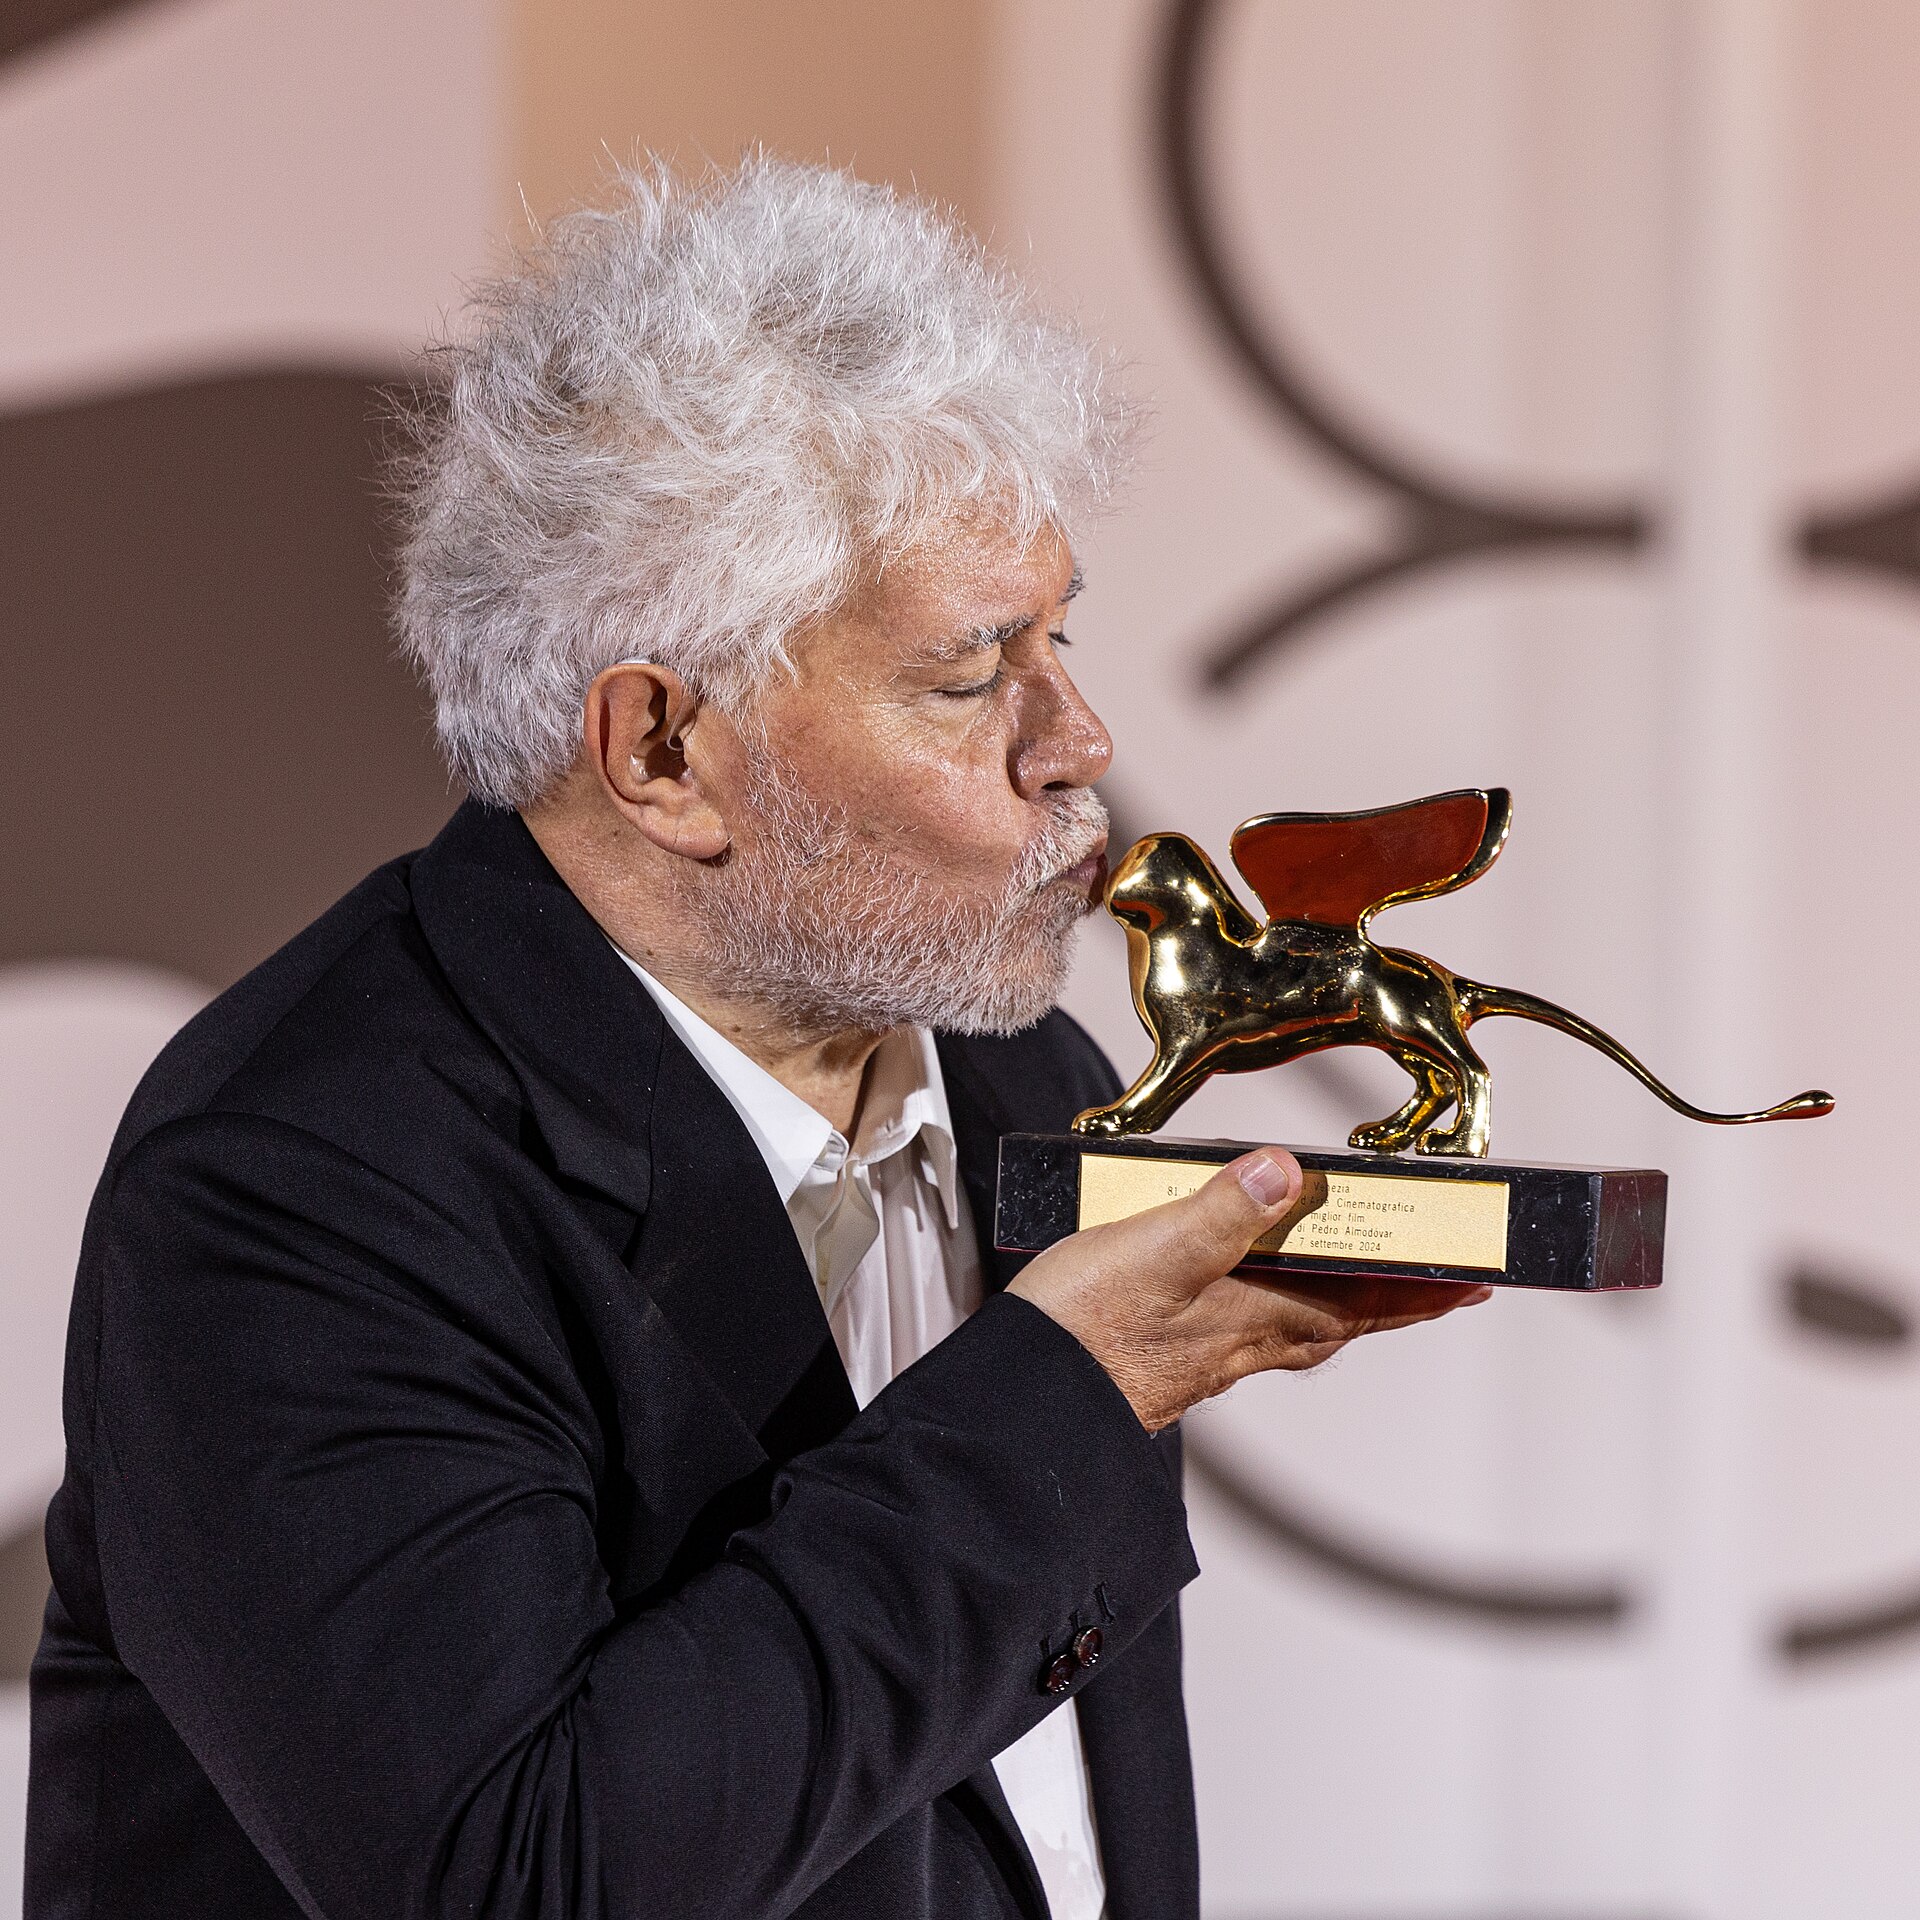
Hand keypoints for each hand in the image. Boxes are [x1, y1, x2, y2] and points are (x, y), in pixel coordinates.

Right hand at [1008, 1148, 1490, 1431]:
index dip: (1426, 1289)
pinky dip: (1268, 1298)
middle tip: (1432, 1274)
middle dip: (1391, 1295)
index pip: (1368, 1302)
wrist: (1019, 1405)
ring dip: (1335, 1297)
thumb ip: (1225, 1212)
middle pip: (1341, 1316)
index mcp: (1258, 1316)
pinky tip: (1241, 1282)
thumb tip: (1291, 1173)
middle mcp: (1243, 1341)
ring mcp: (1205, 1352)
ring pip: (1294, 1322)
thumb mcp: (1156, 1250)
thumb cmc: (1082, 1334)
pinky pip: (1244, 1322)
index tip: (1477, 1279)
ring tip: (1353, 1269)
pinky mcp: (1166, 1351)